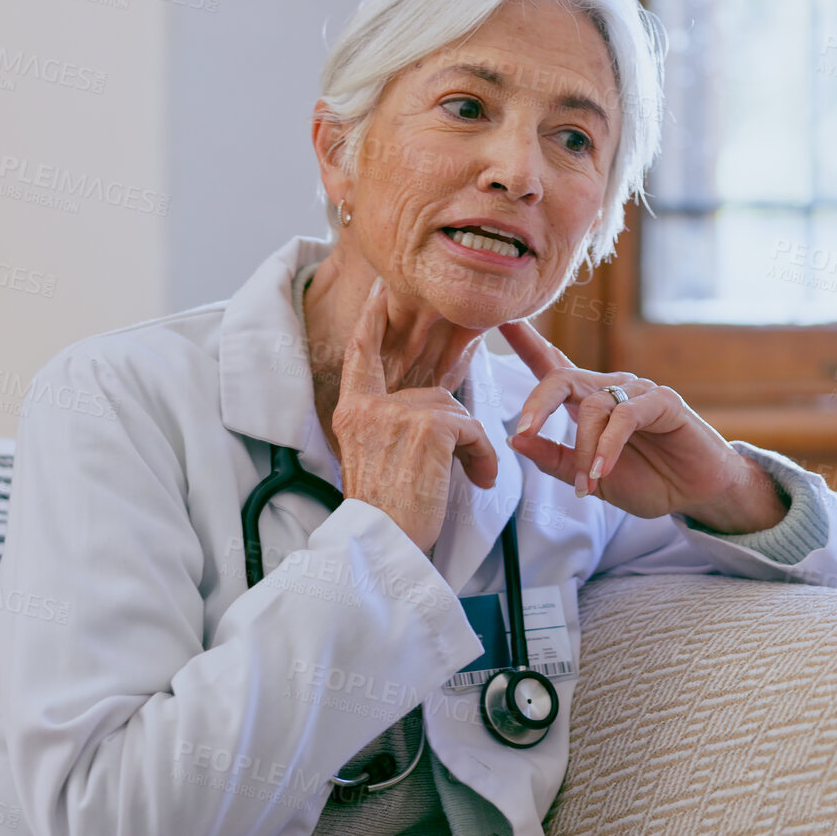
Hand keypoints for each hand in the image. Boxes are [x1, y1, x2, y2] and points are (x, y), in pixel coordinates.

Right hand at [333, 278, 499, 553]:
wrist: (383, 545)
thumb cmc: (387, 514)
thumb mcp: (376, 459)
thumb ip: (393, 426)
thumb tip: (437, 414)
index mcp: (352, 413)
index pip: (361, 355)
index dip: (371, 322)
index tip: (379, 292)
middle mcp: (368, 407)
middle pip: (433, 394)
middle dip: (458, 430)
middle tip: (468, 464)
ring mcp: (396, 414)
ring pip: (456, 412)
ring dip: (473, 447)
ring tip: (471, 477)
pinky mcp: (427, 428)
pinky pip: (473, 429)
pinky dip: (484, 455)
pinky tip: (480, 479)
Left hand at [498, 320, 786, 532]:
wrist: (696, 492)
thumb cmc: (645, 480)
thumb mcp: (587, 477)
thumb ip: (554, 459)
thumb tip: (515, 440)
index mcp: (588, 402)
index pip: (552, 367)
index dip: (527, 343)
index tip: (501, 320)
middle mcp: (609, 389)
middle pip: (561, 377)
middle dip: (538, 402)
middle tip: (524, 430)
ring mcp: (637, 391)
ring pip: (593, 406)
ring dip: (585, 450)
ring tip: (587, 483)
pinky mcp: (663, 401)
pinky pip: (625, 416)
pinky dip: (609, 446)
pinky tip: (603, 471)